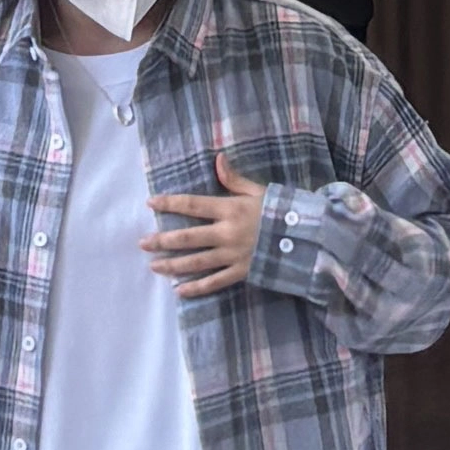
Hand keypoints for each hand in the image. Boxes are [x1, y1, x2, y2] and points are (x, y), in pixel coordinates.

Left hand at [139, 153, 267, 297]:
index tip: (150, 202)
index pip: (192, 205)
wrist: (306, 237)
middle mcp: (227, 233)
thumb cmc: (281, 211)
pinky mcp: (242, 273)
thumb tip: (218, 158)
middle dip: (162, 240)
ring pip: (196, 262)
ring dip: (173, 265)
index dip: (169, 203)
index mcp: (230, 209)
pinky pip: (215, 282)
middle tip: (143, 243)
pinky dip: (196, 288)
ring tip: (154, 266)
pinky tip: (179, 290)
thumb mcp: (259, 190)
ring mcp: (233, 255)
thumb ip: (234, 179)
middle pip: (187, 237)